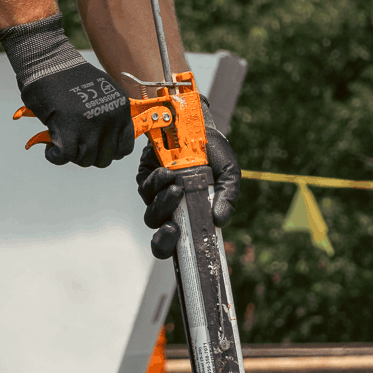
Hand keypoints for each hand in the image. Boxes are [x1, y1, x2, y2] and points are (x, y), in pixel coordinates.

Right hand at [21, 61, 134, 167]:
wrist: (47, 61)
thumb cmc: (70, 76)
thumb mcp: (102, 91)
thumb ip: (109, 115)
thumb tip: (106, 140)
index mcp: (121, 108)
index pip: (124, 147)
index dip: (109, 150)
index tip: (96, 145)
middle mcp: (110, 118)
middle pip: (105, 158)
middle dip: (89, 155)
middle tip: (76, 144)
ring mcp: (90, 125)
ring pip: (86, 160)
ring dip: (72, 155)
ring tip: (62, 142)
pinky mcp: (67, 129)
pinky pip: (64, 157)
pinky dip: (55, 156)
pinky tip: (51, 148)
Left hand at [137, 99, 240, 257]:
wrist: (195, 123)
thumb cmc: (213, 153)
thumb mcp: (228, 174)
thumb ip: (227, 196)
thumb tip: (220, 220)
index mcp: (191, 215)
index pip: (180, 244)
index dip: (175, 249)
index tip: (182, 246)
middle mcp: (172, 210)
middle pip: (160, 236)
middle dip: (163, 237)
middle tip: (172, 227)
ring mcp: (157, 196)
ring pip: (152, 213)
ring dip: (163, 204)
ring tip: (177, 187)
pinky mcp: (145, 179)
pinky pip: (146, 189)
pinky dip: (156, 183)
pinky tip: (168, 172)